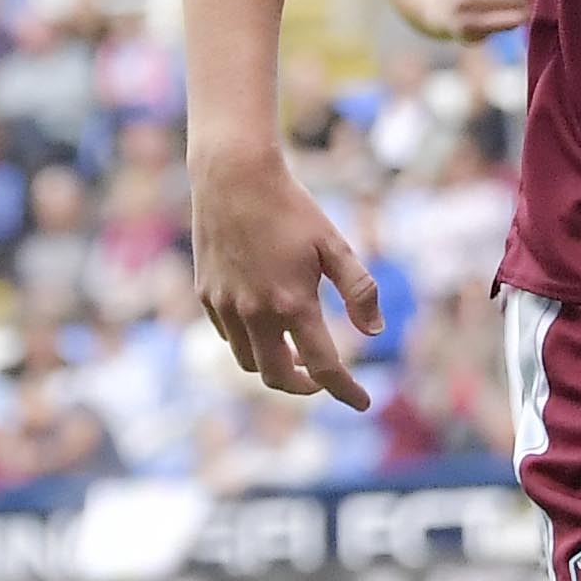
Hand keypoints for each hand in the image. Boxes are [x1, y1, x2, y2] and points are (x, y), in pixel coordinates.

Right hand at [191, 145, 383, 408]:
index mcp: (292, 303)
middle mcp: (255, 313)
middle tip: (323, 378)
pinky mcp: (206, 296)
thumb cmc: (292, 208)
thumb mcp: (335, 245)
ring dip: (275, 366)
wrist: (233, 177)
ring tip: (296, 351)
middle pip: (278, 378)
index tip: (364, 402)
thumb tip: (374, 333)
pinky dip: (251, 342)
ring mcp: (225, 307)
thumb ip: (360, 290)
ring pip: (249, 362)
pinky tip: (266, 325)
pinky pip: (230, 337)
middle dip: (304, 386)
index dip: (347, 391)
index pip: (324, 367)